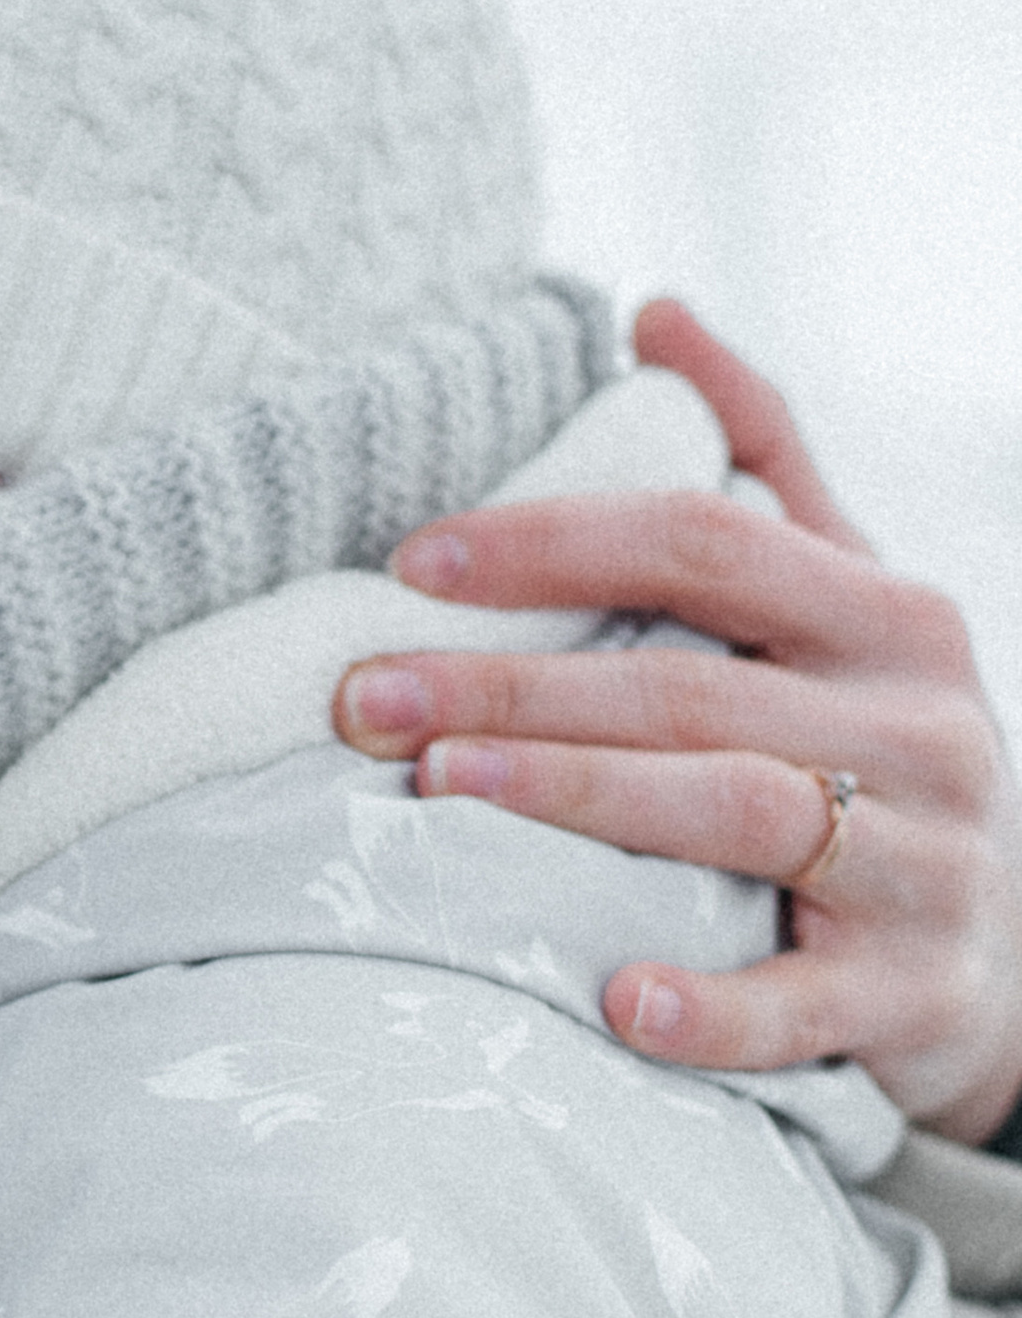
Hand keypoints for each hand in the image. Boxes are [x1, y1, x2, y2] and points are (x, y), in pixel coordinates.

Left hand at [332, 299, 1021, 1141]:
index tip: (411, 561)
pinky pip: (801, 1006)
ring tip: (441, 790)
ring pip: (735, 814)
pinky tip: (615, 999)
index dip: (552, 543)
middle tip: (361, 698)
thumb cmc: (875, 751)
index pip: (703, 543)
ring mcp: (927, 864)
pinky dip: (711, 1006)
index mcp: (889, 615)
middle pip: (689, 685)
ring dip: (577, 801)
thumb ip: (760, 457)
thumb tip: (653, 310)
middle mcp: (921, 727)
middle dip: (511, 688)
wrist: (1005, 956)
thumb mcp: (845, 599)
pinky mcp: (911, 995)